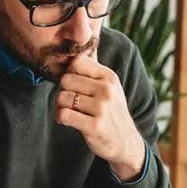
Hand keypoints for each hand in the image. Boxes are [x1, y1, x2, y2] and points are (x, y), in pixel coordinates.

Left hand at [56, 48, 146, 181]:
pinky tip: (69, 120)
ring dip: (61, 106)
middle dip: (63, 91)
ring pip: (62, 98)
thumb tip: (83, 44)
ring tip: (71, 111)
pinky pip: (63, 115)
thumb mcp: (110, 87)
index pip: (77, 63)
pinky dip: (61, 118)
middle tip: (70, 101)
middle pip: (66, 80)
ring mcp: (101, 108)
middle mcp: (107, 90)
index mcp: (109, 77)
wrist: (125, 142)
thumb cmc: (112, 112)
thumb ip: (93, 69)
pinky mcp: (94, 126)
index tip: (74, 85)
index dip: (69, 73)